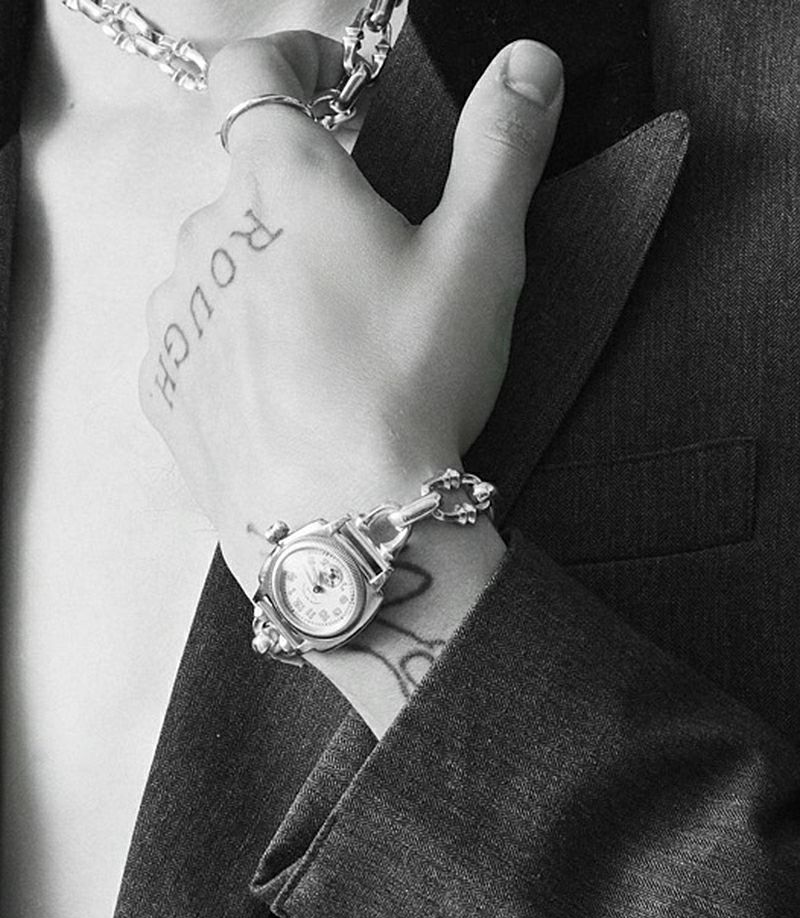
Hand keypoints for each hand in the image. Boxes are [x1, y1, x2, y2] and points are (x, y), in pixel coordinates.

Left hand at [140, 30, 562, 592]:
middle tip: (369, 266)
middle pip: (251, 182)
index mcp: (284, 183)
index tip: (333, 86)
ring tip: (331, 341)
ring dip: (267, 273)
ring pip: (221, 259)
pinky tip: (287, 386)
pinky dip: (235, 339)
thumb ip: (500, 148)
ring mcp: (179, 311)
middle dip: (305, 200)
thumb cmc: (410, 388)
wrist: (345, 522)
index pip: (254, 70)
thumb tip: (527, 62)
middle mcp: (210, 233)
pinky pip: (196, 332)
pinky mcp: (165, 383)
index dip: (295, 60)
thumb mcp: (477, 260)